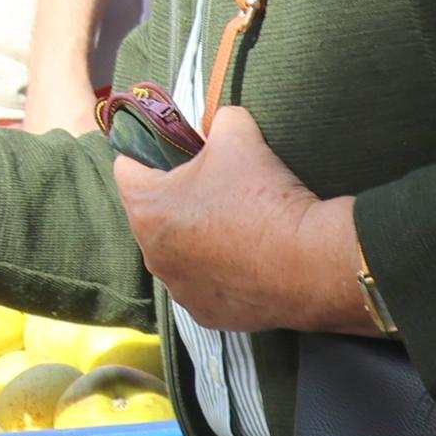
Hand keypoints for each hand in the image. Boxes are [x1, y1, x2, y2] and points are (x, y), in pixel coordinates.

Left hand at [110, 106, 377, 334]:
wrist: (309, 263)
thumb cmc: (263, 196)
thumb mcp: (239, 135)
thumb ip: (218, 120)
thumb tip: (219, 121)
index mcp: (147, 209)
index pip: (127, 168)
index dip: (149, 152)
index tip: (174, 149)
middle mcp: (152, 255)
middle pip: (153, 214)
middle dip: (176, 197)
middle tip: (216, 186)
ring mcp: (178, 290)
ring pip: (178, 253)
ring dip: (196, 239)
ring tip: (236, 227)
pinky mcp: (207, 315)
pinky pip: (204, 284)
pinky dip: (219, 272)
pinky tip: (248, 261)